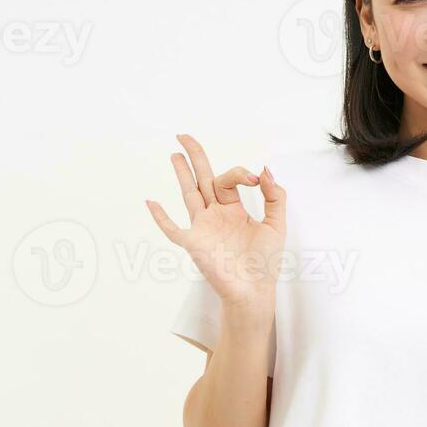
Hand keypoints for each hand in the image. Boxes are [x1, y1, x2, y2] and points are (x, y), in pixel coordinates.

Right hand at [145, 133, 286, 308]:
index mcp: (233, 210)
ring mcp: (202, 228)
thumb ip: (274, 196)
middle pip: (202, 179)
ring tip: (174, 153)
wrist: (255, 290)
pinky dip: (160, 217)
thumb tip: (264, 169)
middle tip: (184, 135)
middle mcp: (215, 215)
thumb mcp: (276, 224)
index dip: (240, 172)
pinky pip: (172, 228)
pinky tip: (151, 202)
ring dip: (181, 174)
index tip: (256, 179)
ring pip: (188, 194)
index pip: (228, 179)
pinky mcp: (194, 243)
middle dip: (194, 157)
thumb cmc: (264, 262)